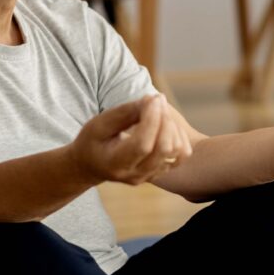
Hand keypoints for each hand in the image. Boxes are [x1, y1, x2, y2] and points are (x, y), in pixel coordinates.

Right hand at [70, 94, 191, 184]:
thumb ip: (125, 113)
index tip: (153, 98)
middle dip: (164, 119)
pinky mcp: (161, 172)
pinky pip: (182, 154)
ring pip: (176, 151)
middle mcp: (135, 174)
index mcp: (115, 164)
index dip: (152, 119)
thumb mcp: (99, 124)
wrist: (91, 165)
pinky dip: (179, 135)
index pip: (142, 144)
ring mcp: (150, 176)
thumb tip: (152, 101)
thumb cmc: (93, 141)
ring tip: (159, 110)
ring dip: (172, 125)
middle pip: (163, 148)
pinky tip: (166, 123)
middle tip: (157, 100)